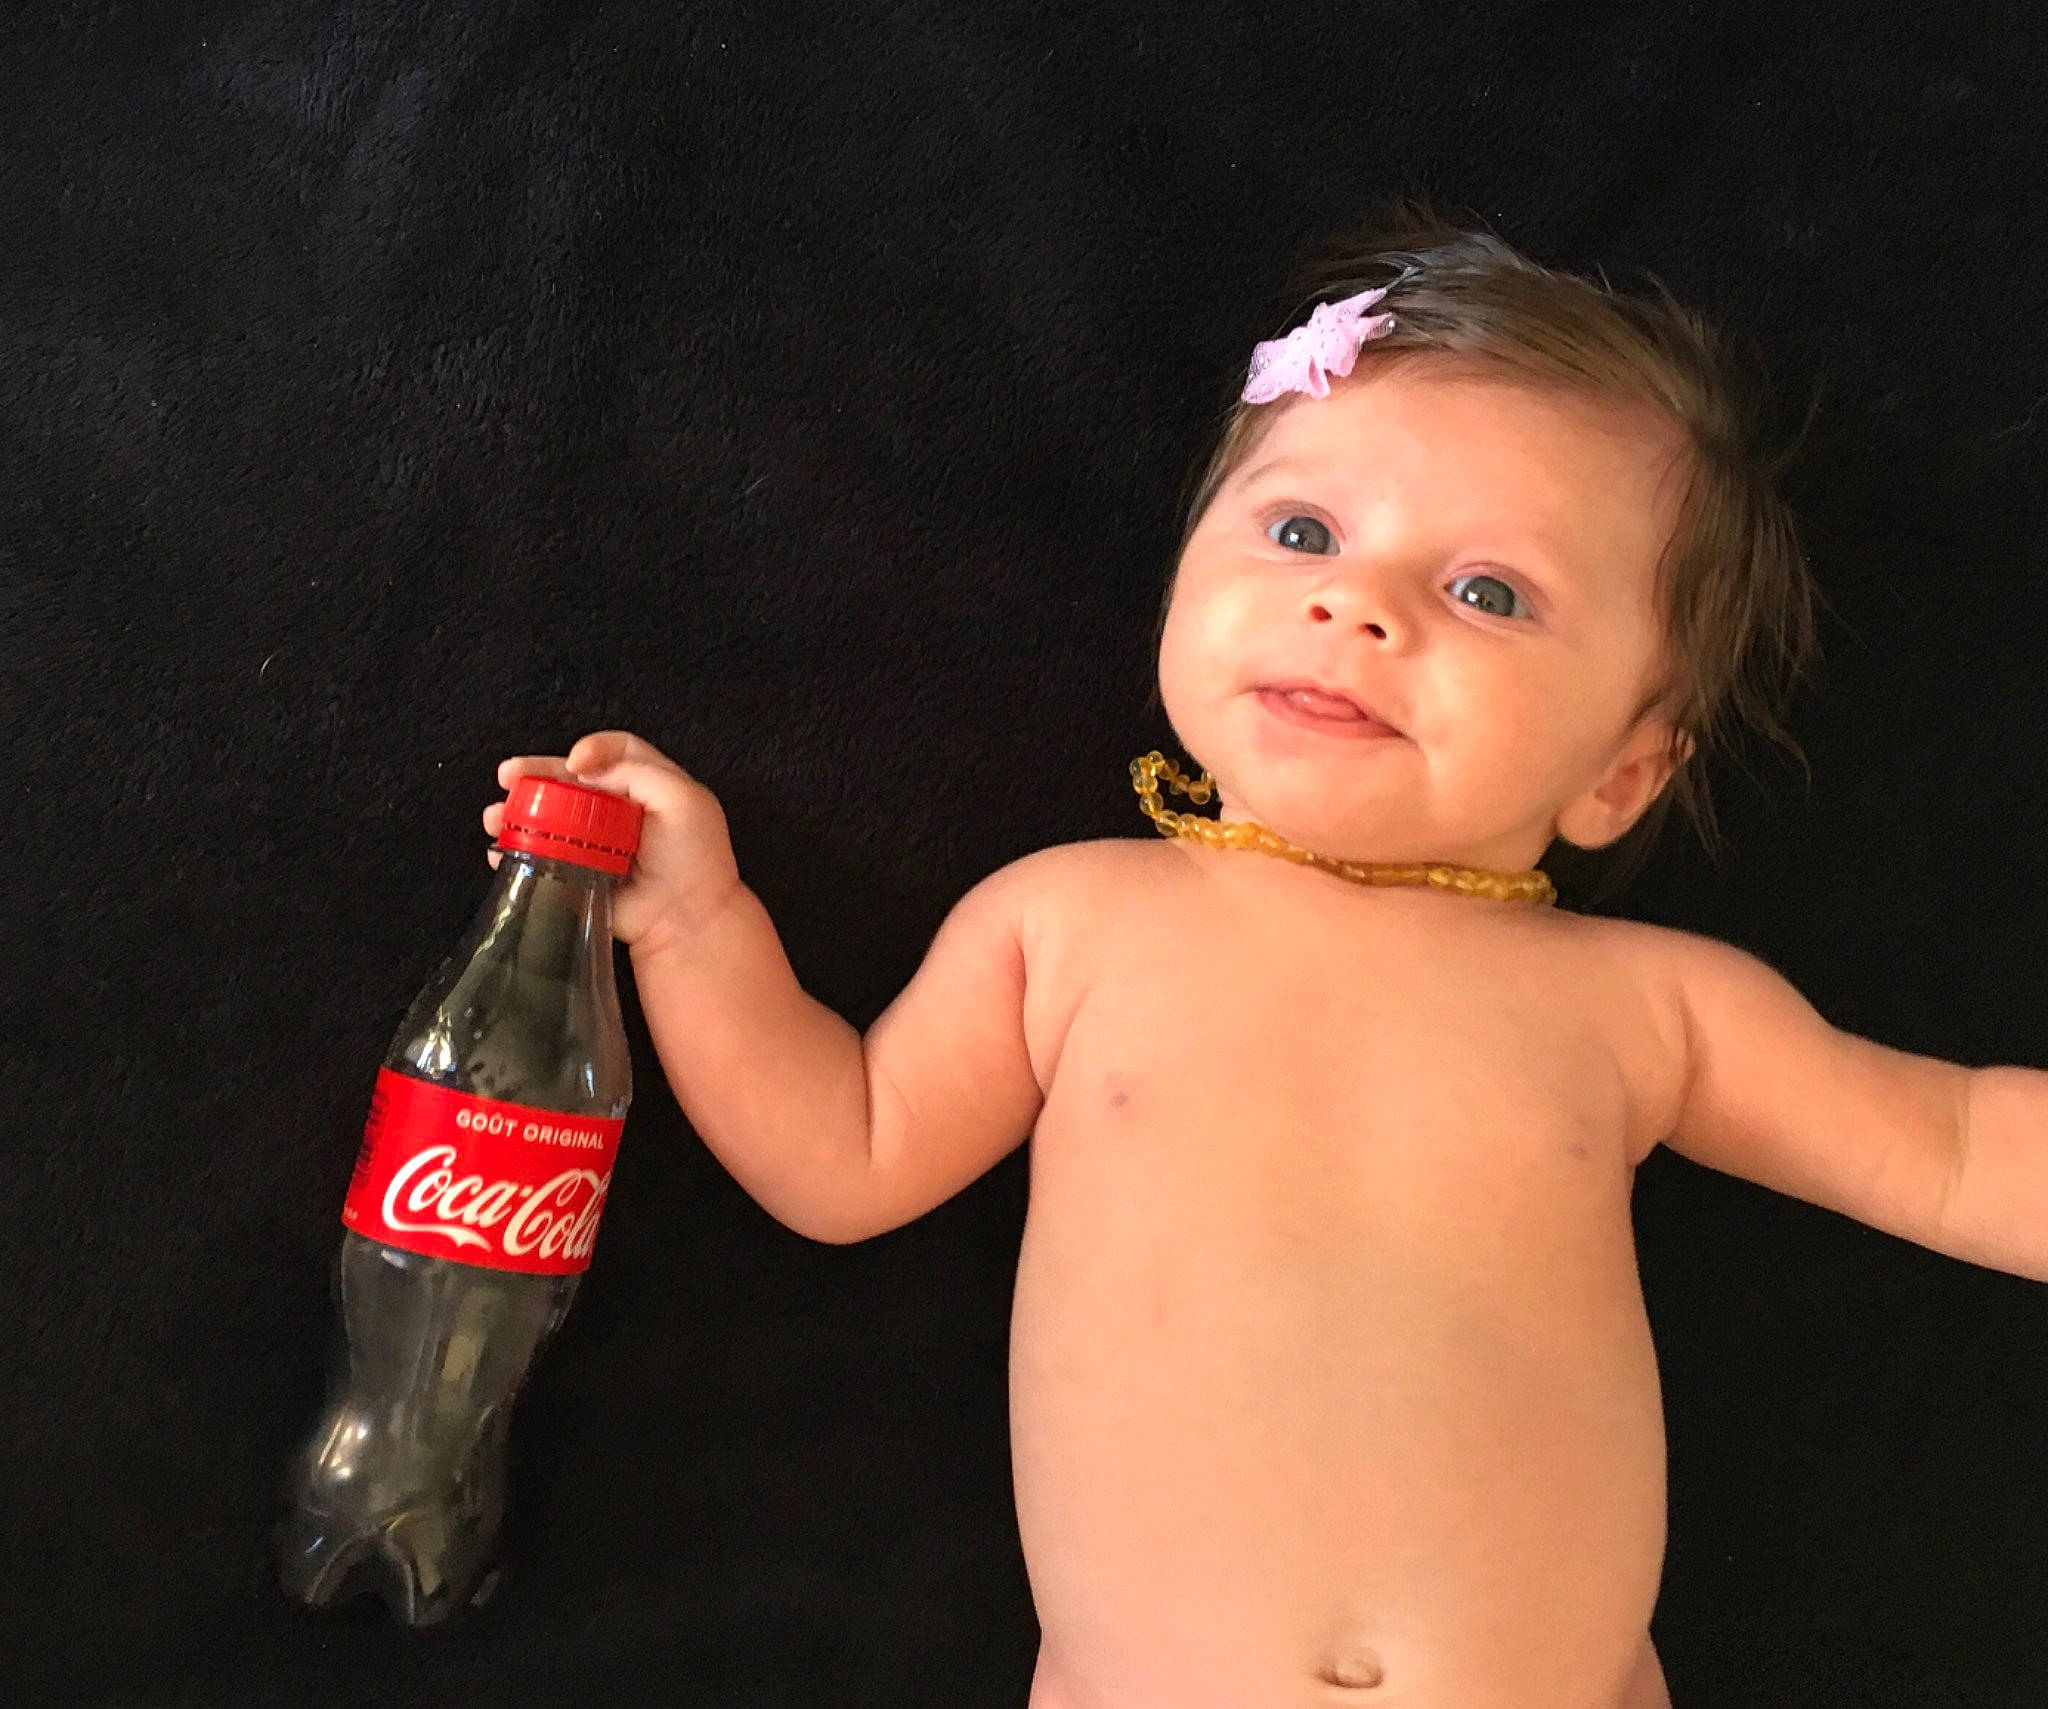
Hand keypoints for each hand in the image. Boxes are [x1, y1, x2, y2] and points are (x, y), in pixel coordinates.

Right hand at [484, 731, 742, 952]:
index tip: (575, 761)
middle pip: (569, 781)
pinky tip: (499, 851)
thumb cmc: (693, 856)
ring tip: (496, 817)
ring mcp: (594, 842)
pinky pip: (540, 857)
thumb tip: (583, 765)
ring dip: (517, 813)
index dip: (593, 749)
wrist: (686, 918)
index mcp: (646, 785)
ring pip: (548, 817)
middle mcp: (616, 809)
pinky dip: (515, 852)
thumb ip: (637, 772)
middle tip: (508, 775)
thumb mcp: (681, 798)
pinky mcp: (577, 873)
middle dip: (536, 775)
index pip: (615, 752)